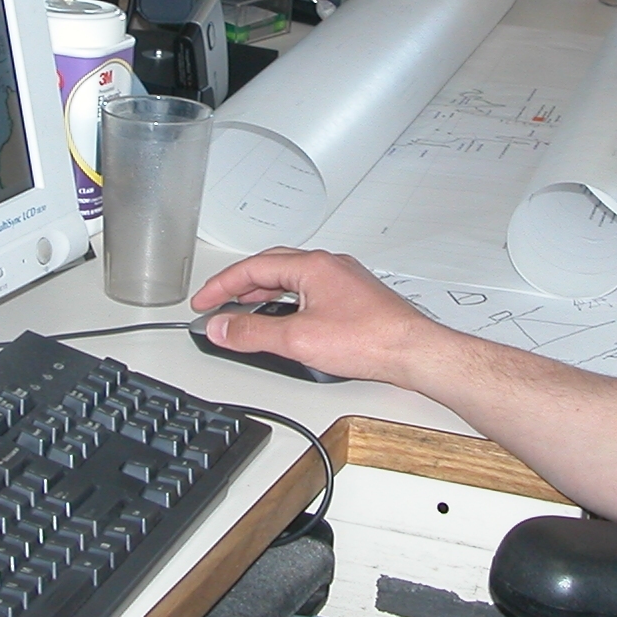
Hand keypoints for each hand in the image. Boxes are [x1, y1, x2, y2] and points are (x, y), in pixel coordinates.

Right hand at [191, 249, 452, 386]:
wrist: (413, 351)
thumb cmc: (370, 339)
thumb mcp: (298, 339)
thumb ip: (252, 333)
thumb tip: (221, 327)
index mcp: (313, 266)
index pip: (253, 267)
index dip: (221, 285)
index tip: (203, 301)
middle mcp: (329, 266)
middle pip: (271, 267)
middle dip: (239, 285)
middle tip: (217, 303)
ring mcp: (343, 280)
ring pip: (291, 278)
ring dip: (262, 292)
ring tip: (242, 311)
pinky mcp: (354, 297)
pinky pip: (309, 289)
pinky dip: (286, 300)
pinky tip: (284, 318)